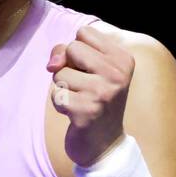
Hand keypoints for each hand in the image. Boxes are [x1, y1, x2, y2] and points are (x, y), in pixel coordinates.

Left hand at [46, 23, 134, 167]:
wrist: (105, 144)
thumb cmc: (94, 100)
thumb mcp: (86, 69)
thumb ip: (66, 53)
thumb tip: (52, 64)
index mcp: (123, 58)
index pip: (83, 33)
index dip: (77, 52)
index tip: (89, 71)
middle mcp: (117, 74)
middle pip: (71, 48)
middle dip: (69, 67)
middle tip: (84, 87)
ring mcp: (103, 93)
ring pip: (60, 72)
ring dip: (64, 88)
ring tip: (81, 101)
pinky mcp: (87, 111)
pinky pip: (56, 94)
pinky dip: (60, 104)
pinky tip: (75, 113)